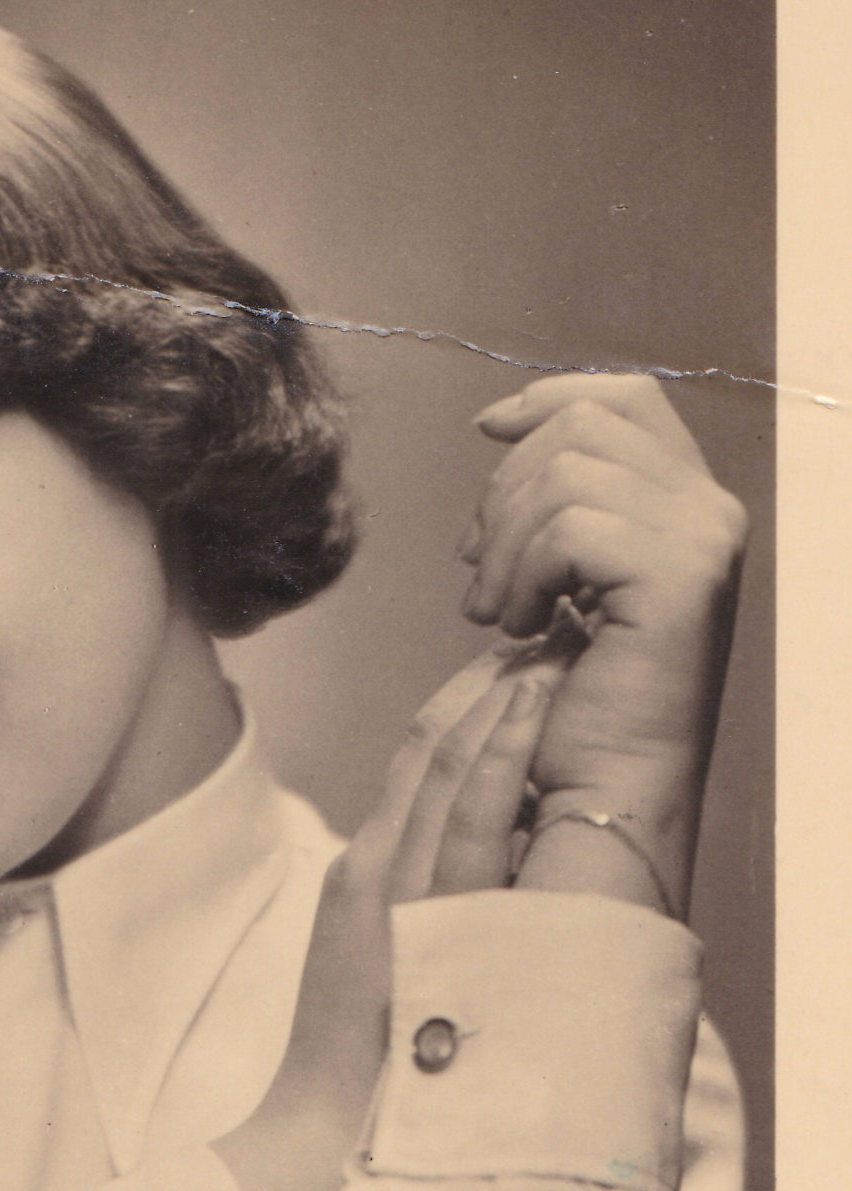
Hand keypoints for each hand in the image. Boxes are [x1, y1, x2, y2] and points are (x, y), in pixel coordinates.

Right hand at [217, 644, 561, 1190]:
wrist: (321, 1144)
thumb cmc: (357, 1080)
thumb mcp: (383, 980)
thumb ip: (414, 926)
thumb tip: (465, 899)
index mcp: (362, 883)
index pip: (413, 770)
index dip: (461, 712)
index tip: (507, 670)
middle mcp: (372, 874)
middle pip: (430, 753)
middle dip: (485, 690)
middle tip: (538, 637)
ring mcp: (394, 893)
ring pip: (449, 770)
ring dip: (498, 704)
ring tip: (544, 653)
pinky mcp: (415, 917)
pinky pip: (465, 820)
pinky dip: (496, 756)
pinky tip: (527, 713)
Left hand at [464, 373, 745, 914]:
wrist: (602, 791)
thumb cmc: (573, 704)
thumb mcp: (562, 577)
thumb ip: (556, 501)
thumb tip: (498, 425)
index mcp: (689, 505)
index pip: (623, 400)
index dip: (546, 399)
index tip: (483, 431)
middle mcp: (711, 512)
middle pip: (583, 427)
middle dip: (506, 491)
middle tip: (479, 575)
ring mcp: (702, 540)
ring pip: (568, 473)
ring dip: (506, 546)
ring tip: (495, 615)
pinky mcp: (679, 577)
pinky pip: (569, 526)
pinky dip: (523, 574)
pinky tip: (519, 628)